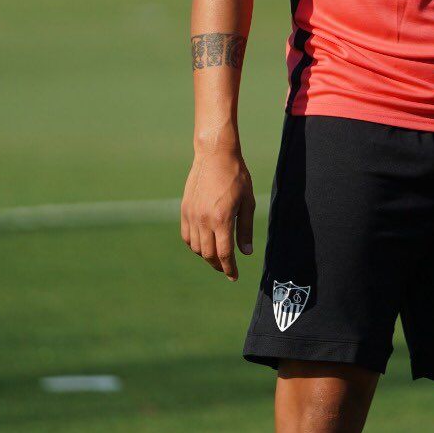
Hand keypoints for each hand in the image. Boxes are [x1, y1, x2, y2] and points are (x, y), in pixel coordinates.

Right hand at [181, 144, 254, 280]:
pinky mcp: (185, 209)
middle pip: (208, 254)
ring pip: (196, 247)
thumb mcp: (248, 202)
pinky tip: (204, 244)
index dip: (229, 268)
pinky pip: (187, 236)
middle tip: (227, 268)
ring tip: (217, 256)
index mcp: (222, 219)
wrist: (215, 156)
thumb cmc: (237, 176)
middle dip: (218, 265)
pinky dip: (195, 245)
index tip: (234, 276)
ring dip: (207, 256)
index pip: (224, 253)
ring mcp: (192, 215)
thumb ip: (245, 229)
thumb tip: (246, 253)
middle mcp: (204, 220)